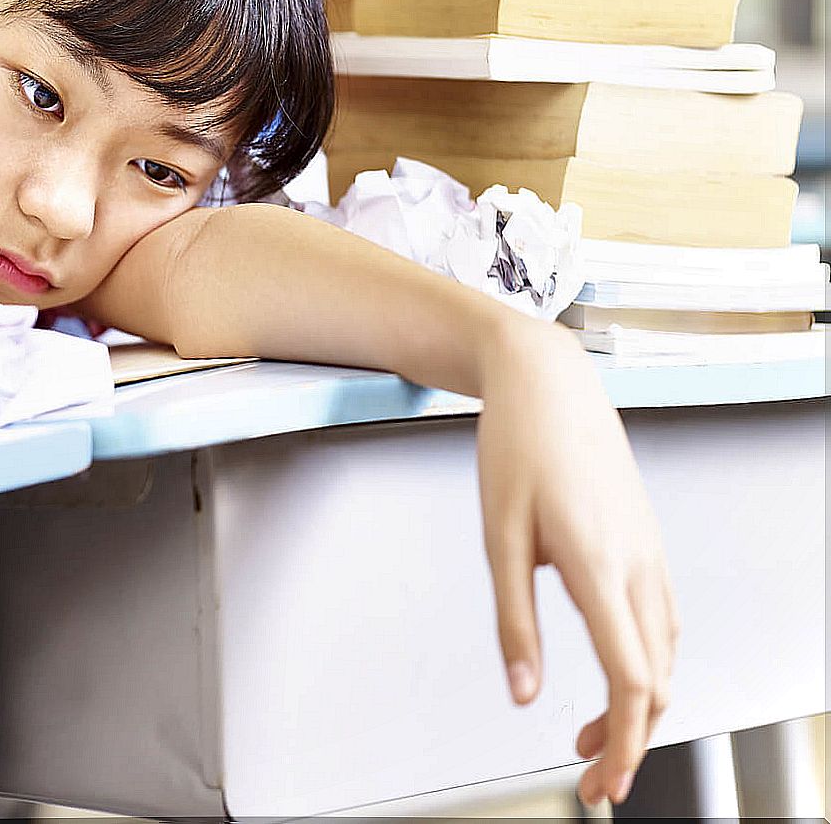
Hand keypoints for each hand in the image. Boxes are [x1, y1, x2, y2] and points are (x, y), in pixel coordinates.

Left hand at [476, 317, 678, 809]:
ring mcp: (650, 551)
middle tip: (591, 773)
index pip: (632, 679)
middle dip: (630, 737)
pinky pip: (662, 619)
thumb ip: (512, 620)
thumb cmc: (518, 445)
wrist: (548, 382)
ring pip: (665, 651)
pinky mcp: (646, 541)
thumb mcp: (498, 536)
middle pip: (657, 678)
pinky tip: (618, 670)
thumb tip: (522, 690)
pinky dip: (647, 661)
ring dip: (639, 702)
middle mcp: (638, 562)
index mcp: (599, 564)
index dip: (624, 742)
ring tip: (593, 731)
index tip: (604, 781)